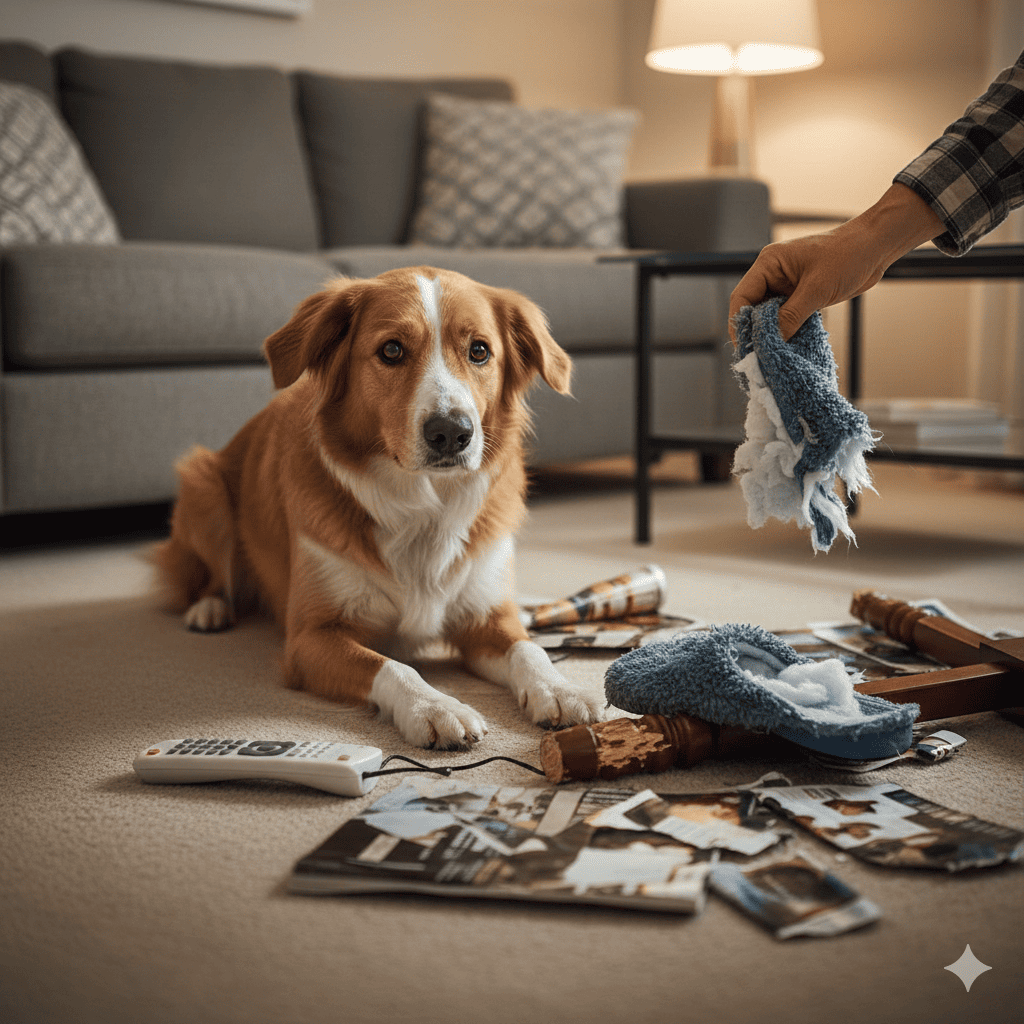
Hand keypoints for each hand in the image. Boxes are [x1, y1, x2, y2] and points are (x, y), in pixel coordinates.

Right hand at [728, 183, 945, 341]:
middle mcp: (773, 274)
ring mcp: (786, 285)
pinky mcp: (800, 295)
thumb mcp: (817, 289)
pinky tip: (788, 345)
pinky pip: (785, 317)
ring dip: (771, 333)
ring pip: (768, 315)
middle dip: (754, 331)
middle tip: (758, 355)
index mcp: (769, 263)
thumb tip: (771, 342)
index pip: (742, 297)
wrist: (876, 246)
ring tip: (773, 354)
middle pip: (752, 308)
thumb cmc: (848, 255)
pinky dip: (786, 331)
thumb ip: (791, 316)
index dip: (740, 323)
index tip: (745, 346)